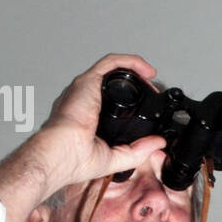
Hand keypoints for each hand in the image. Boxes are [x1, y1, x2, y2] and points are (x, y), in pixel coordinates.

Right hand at [32, 53, 169, 191]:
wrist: (62, 153)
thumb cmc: (74, 159)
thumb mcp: (116, 158)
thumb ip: (139, 151)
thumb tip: (158, 143)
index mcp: (86, 115)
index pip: (109, 99)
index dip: (130, 98)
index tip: (146, 103)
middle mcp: (83, 98)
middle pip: (112, 81)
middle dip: (134, 81)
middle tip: (151, 90)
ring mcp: (84, 88)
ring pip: (112, 68)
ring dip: (134, 68)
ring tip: (150, 76)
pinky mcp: (88, 81)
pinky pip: (111, 62)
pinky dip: (130, 61)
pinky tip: (146, 69)